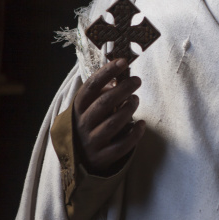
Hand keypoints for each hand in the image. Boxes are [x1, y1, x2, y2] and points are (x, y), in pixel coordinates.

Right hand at [73, 58, 145, 174]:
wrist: (79, 158)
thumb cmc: (90, 124)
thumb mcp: (89, 107)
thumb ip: (102, 92)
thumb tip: (121, 74)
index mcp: (77, 108)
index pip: (91, 86)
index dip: (107, 72)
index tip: (123, 61)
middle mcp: (81, 125)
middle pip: (104, 103)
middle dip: (123, 89)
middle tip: (137, 81)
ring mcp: (91, 142)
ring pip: (113, 124)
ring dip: (128, 109)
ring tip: (136, 100)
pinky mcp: (101, 158)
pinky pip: (121, 146)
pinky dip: (134, 134)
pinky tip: (141, 124)